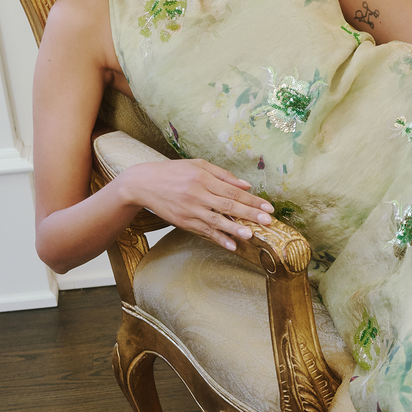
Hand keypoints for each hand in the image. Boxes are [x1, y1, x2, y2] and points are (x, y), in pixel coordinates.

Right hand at [118, 158, 273, 251]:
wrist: (143, 184)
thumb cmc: (173, 172)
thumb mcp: (197, 165)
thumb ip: (223, 175)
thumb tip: (246, 186)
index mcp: (203, 178)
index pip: (233, 190)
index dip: (252, 200)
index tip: (268, 207)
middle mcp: (197, 194)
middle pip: (228, 205)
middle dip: (249, 214)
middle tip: (267, 222)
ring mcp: (190, 209)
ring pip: (216, 220)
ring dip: (235, 228)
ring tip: (251, 235)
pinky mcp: (183, 221)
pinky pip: (204, 232)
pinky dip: (218, 239)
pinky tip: (231, 245)